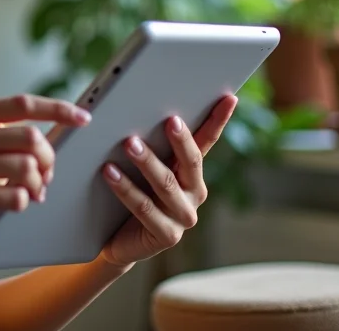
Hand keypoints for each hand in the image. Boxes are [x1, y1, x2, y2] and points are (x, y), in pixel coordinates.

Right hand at [0, 95, 91, 247]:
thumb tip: (36, 136)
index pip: (23, 104)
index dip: (59, 109)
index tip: (83, 117)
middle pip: (33, 138)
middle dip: (50, 158)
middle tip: (47, 173)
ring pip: (28, 168)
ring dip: (39, 183)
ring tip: (32, 192)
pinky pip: (14, 197)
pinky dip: (23, 202)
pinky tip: (15, 203)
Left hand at [98, 94, 238, 267]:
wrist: (117, 240)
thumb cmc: (131, 193)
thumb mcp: (143, 167)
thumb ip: (150, 143)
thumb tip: (140, 104)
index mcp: (192, 172)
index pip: (208, 141)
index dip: (219, 120)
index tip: (229, 97)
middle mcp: (194, 194)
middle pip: (191, 162)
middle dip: (181, 140)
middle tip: (169, 119)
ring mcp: (183, 217)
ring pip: (166, 184)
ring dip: (147, 162)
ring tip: (129, 143)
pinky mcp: (167, 235)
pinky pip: (144, 208)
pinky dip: (126, 188)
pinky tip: (109, 171)